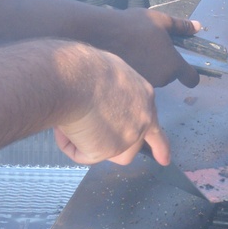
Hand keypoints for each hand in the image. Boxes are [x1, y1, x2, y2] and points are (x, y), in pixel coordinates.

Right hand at [52, 45, 170, 166]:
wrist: (74, 78)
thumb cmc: (84, 68)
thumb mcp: (109, 73)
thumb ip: (115, 92)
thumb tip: (100, 101)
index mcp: (144, 96)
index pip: (154, 125)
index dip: (160, 145)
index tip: (164, 160)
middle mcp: (142, 119)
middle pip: (132, 144)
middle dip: (113, 144)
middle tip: (93, 139)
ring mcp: (127, 137)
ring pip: (110, 153)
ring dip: (92, 145)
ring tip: (73, 125)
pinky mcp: (107, 151)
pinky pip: (84, 155)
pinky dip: (71, 145)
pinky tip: (63, 128)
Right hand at [103, 9, 201, 87]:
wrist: (104, 35)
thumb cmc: (137, 26)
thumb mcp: (162, 21)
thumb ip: (182, 26)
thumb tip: (198, 26)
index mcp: (173, 64)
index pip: (191, 79)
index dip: (191, 74)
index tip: (186, 67)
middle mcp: (162, 78)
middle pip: (170, 75)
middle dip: (165, 63)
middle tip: (154, 46)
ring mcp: (146, 82)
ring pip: (156, 76)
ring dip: (152, 67)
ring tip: (139, 49)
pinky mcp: (132, 83)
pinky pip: (142, 77)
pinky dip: (139, 69)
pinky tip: (129, 56)